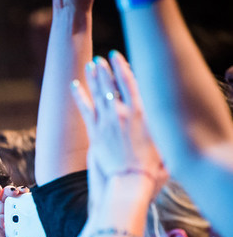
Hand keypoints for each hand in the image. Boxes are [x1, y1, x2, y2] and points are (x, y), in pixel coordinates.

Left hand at [71, 52, 167, 195]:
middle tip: (101, 59)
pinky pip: (85, 109)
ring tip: (90, 65)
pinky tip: (74, 85)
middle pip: (112, 84)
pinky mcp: (95, 133)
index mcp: (142, 111)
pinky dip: (79, 95)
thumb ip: (156, 118)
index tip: (117, 56)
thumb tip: (156, 105)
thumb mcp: (162, 135)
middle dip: (105, 70)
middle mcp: (123, 113)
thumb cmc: (152, 163)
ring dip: (93, 78)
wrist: (132, 180)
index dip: (122, 67)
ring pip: (98, 93)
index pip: (130, 81)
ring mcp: (107, 122)